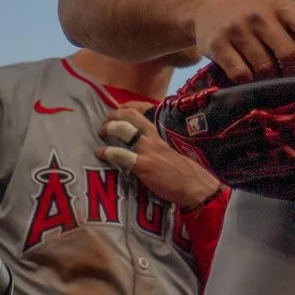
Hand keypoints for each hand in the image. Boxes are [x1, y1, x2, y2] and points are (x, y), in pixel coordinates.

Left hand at [98, 109, 223, 209]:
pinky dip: (107, 152)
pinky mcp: (143, 165)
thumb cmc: (181, 171)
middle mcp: (152, 137)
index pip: (138, 112)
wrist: (194, 185)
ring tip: (101, 134)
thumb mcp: (167, 151)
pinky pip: (121, 154)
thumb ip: (153, 145)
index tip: (113, 114)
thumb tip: (137, 146)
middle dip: (112, 116)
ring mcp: (147, 150)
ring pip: (123, 130)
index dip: (122, 109)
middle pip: (128, 116)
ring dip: (108, 129)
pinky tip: (100, 153)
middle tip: (104, 125)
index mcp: (158, 133)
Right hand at [189, 0, 294, 81]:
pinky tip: (249, 80)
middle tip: (290, 78)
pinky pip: (241, 74)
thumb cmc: (250, 10)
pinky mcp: (217, 45)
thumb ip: (294, 26)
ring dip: (270, 80)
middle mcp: (258, 15)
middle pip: (288, 53)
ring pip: (265, 68)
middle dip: (293, 72)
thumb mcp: (274, 7)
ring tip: (269, 80)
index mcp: (279, 5)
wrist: (206, 2)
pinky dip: (249, 83)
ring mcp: (237, 29)